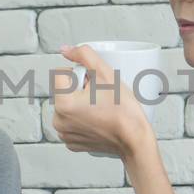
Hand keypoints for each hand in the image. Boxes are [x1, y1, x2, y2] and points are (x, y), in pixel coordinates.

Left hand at [51, 44, 154, 158]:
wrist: (134, 138)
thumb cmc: (123, 110)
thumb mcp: (105, 72)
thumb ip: (83, 55)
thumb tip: (66, 50)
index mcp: (62, 103)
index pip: (61, 73)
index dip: (79, 74)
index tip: (94, 84)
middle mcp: (59, 121)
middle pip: (63, 90)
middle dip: (79, 89)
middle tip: (99, 95)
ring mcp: (65, 134)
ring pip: (67, 106)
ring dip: (79, 103)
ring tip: (99, 107)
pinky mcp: (72, 143)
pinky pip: (71, 122)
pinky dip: (81, 119)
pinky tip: (97, 118)